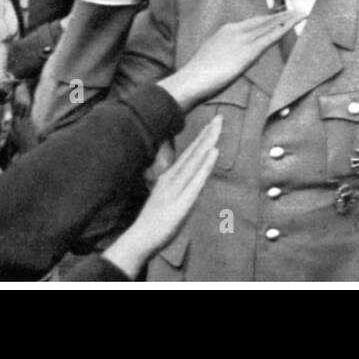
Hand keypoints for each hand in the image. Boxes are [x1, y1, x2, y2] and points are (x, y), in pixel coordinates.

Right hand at [104, 118, 221, 277]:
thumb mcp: (164, 199)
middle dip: (207, 134)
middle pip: (193, 153)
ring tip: (218, 127)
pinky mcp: (182, 202)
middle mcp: (172, 179)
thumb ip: (173, 188)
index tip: (212, 125)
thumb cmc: (152, 223)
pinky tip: (214, 152)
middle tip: (220, 117)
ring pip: (196, 161)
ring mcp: (176, 189)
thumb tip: (184, 180)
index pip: (189, 155)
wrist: (139, 241)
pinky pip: (197, 180)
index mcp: (169, 178)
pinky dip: (206, 165)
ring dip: (208, 143)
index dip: (201, 139)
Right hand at [161, 11, 302, 110]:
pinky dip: (286, 26)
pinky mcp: (250, 51)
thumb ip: (224, 57)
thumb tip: (230, 62)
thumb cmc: (197, 78)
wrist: (191, 81)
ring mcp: (243, 39)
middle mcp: (235, 30)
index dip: (267, 20)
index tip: (279, 16)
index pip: (251, 23)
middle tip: (295, 10)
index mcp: (226, 31)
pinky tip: (297, 21)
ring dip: (287, 18)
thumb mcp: (212, 61)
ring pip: (270, 25)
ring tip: (301, 13)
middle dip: (280, 15)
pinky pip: (272, 36)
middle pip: (263, 20)